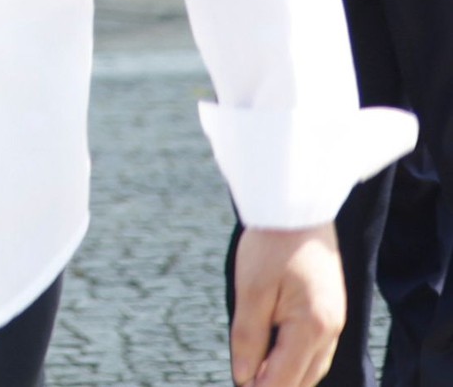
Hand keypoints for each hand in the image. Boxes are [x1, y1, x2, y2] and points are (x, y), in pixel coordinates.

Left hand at [233, 224, 345, 386]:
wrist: (297, 209)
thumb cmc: (270, 246)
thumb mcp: (250, 292)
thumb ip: (248, 338)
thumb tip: (244, 377)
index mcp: (312, 327)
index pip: (285, 378)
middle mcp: (331, 330)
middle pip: (304, 377)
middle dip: (275, 384)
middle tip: (245, 383)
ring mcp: (335, 321)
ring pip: (312, 365)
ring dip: (286, 374)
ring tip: (256, 375)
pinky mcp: (332, 310)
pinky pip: (316, 348)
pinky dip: (296, 358)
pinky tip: (276, 356)